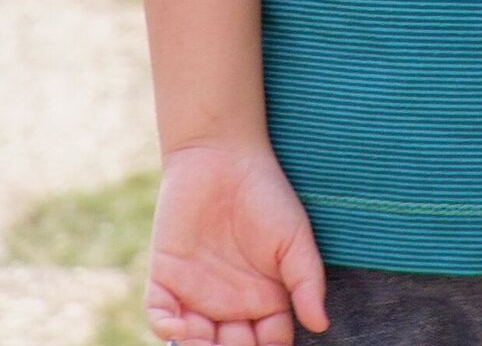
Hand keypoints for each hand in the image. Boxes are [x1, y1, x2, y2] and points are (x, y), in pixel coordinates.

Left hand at [144, 139, 329, 345]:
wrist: (222, 155)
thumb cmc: (266, 193)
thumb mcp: (295, 237)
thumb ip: (307, 282)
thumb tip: (320, 324)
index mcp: (266, 299)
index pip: (270, 343)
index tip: (268, 344)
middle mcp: (231, 305)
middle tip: (236, 344)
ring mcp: (196, 294)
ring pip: (195, 343)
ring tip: (206, 344)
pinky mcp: (166, 279)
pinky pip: (161, 318)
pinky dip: (168, 331)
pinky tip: (180, 330)